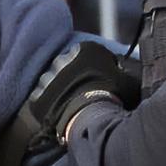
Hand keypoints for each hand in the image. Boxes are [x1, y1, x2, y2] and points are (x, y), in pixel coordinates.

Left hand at [25, 42, 139, 143]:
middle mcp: (62, 58)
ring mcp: (47, 76)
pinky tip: (60, 113)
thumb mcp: (128, 80)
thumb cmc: (113, 95)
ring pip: (53, 82)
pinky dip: (49, 104)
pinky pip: (42, 98)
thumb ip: (124, 71)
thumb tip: (124, 71)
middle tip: (84, 93)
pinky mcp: (37, 94)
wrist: (90, 116)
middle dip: (74, 77)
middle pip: (68, 66)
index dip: (96, 68)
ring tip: (72, 105)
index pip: (89, 55)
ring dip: (60, 90)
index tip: (101, 81)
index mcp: (84, 49)